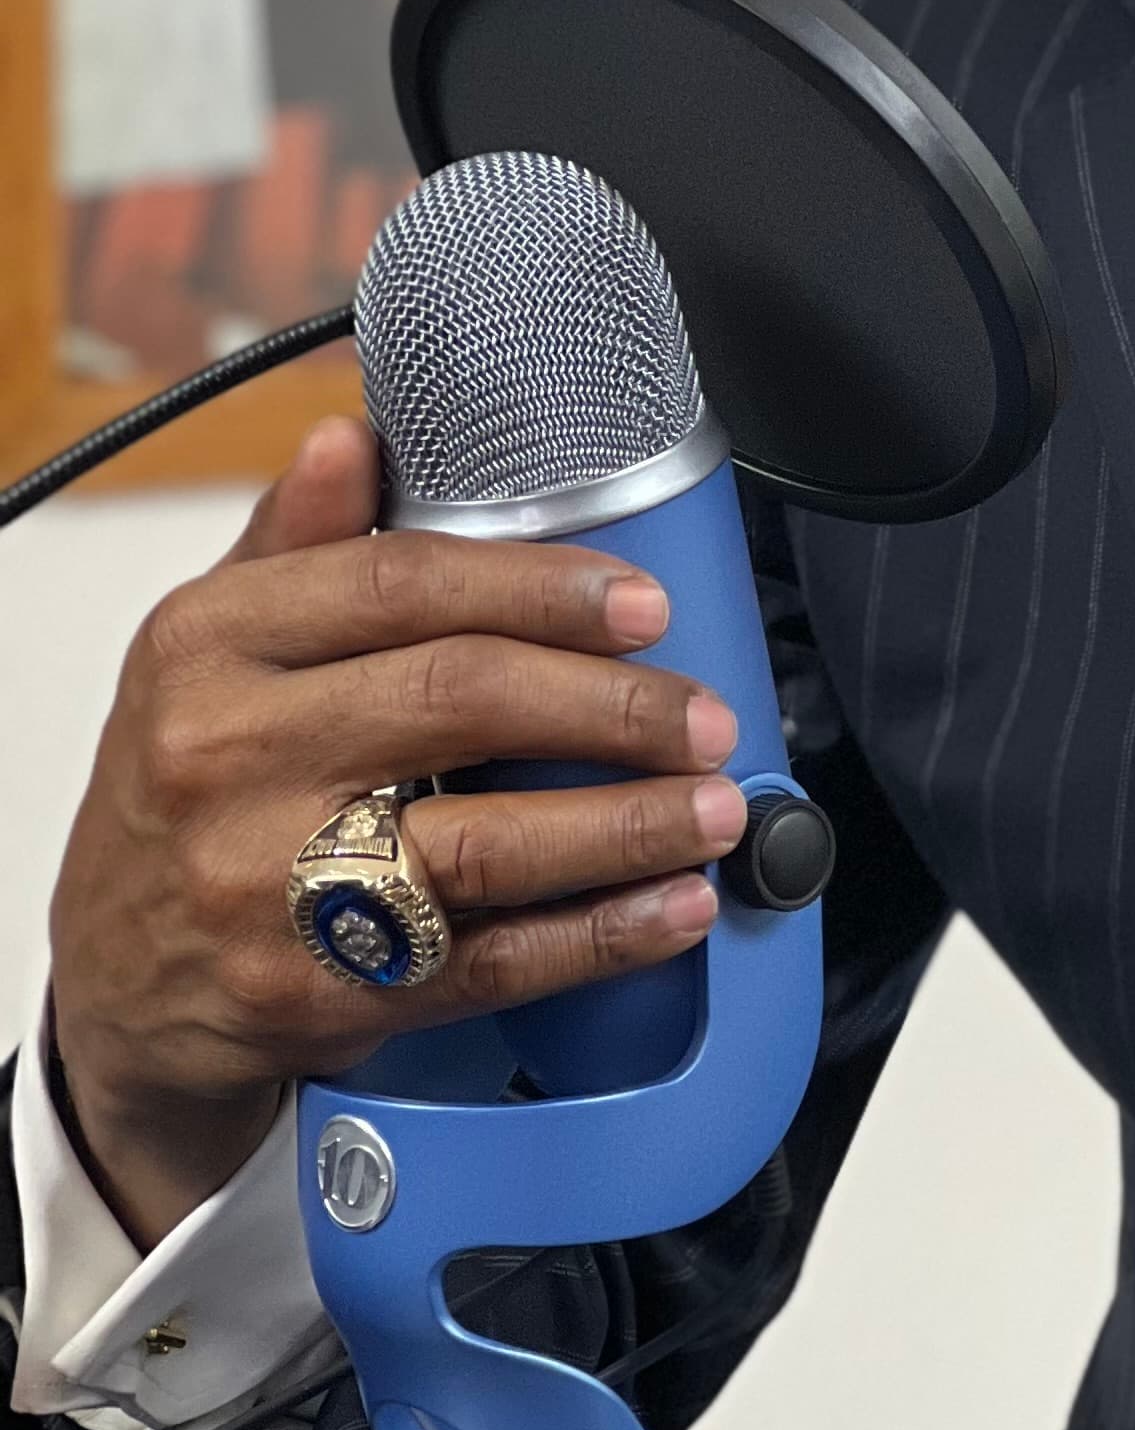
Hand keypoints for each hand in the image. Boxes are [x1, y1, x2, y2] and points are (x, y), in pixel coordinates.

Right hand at [46, 417, 746, 1250]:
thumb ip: (293, 544)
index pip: (400, 584)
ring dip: (628, 826)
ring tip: (717, 808)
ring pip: (485, 845)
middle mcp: (227, 756)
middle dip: (613, 707)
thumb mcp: (207, 650)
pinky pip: (487, 962)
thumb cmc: (189, 787)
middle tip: (706, 716)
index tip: (642, 603)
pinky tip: (673, 907)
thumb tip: (351, 435)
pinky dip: (598, 937)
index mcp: (207, 645)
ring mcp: (268, 887)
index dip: (542, 588)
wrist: (121, 979)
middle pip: (461, 702)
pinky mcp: (316, 994)